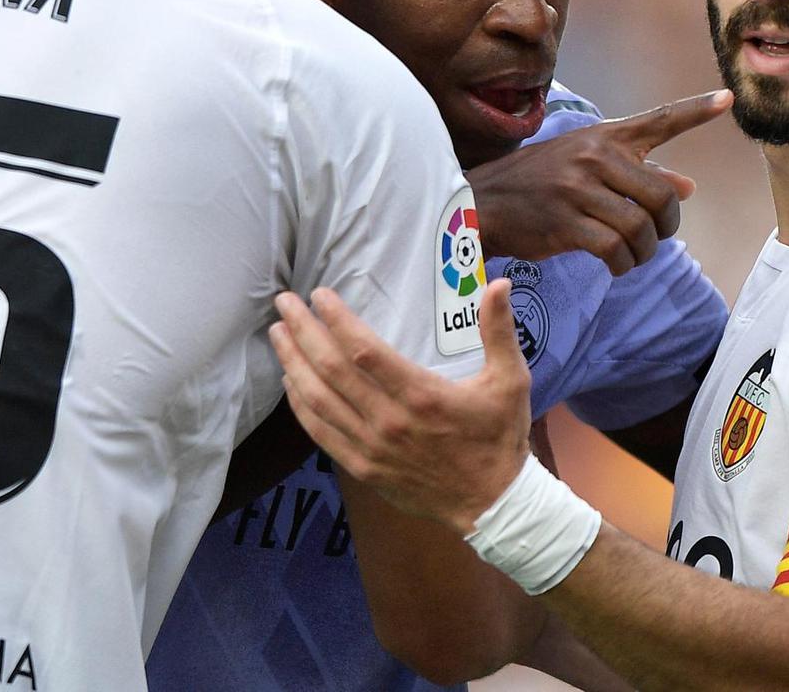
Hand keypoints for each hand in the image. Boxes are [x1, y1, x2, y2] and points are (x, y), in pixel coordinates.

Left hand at [270, 279, 531, 535]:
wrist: (493, 504)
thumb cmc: (499, 437)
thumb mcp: (510, 380)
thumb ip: (499, 330)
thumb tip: (499, 283)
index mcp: (422, 396)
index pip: (364, 351)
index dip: (337, 319)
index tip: (320, 294)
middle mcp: (390, 422)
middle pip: (331, 370)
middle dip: (303, 332)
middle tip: (285, 303)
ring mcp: (372, 448)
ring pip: (318, 401)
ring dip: (293, 363)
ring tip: (278, 334)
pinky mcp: (363, 469)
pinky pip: (321, 433)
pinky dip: (300, 405)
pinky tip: (290, 382)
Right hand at [467, 90, 731, 274]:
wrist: (482, 202)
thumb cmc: (539, 183)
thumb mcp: (584, 166)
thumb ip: (637, 173)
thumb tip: (688, 186)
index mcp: (603, 137)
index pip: (657, 120)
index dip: (695, 111)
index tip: (728, 100)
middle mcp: (594, 156)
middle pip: (661, 196)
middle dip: (667, 225)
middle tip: (656, 237)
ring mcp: (579, 189)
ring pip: (640, 227)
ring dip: (645, 251)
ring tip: (633, 256)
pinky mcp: (566, 222)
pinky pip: (615, 249)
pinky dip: (623, 265)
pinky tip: (615, 266)